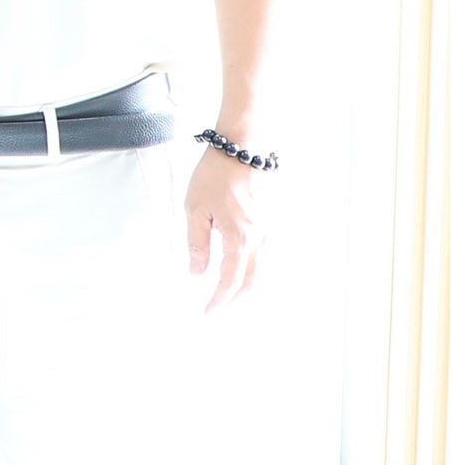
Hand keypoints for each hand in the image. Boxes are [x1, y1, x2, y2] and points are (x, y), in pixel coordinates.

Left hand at [186, 144, 266, 308]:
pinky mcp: (269, 225)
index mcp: (239, 239)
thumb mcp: (195, 209)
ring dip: (245, 288)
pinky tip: (241, 273)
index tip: (207, 313)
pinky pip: (264, 257)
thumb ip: (197, 244)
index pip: (230, 280)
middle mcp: (259, 240)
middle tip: (215, 309)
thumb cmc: (214, 177)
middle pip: (251, 283)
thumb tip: (197, 273)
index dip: (219, 300)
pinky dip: (253, 271)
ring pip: (261, 272)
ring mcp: (268, 233)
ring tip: (226, 296)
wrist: (240, 150)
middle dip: (234, 300)